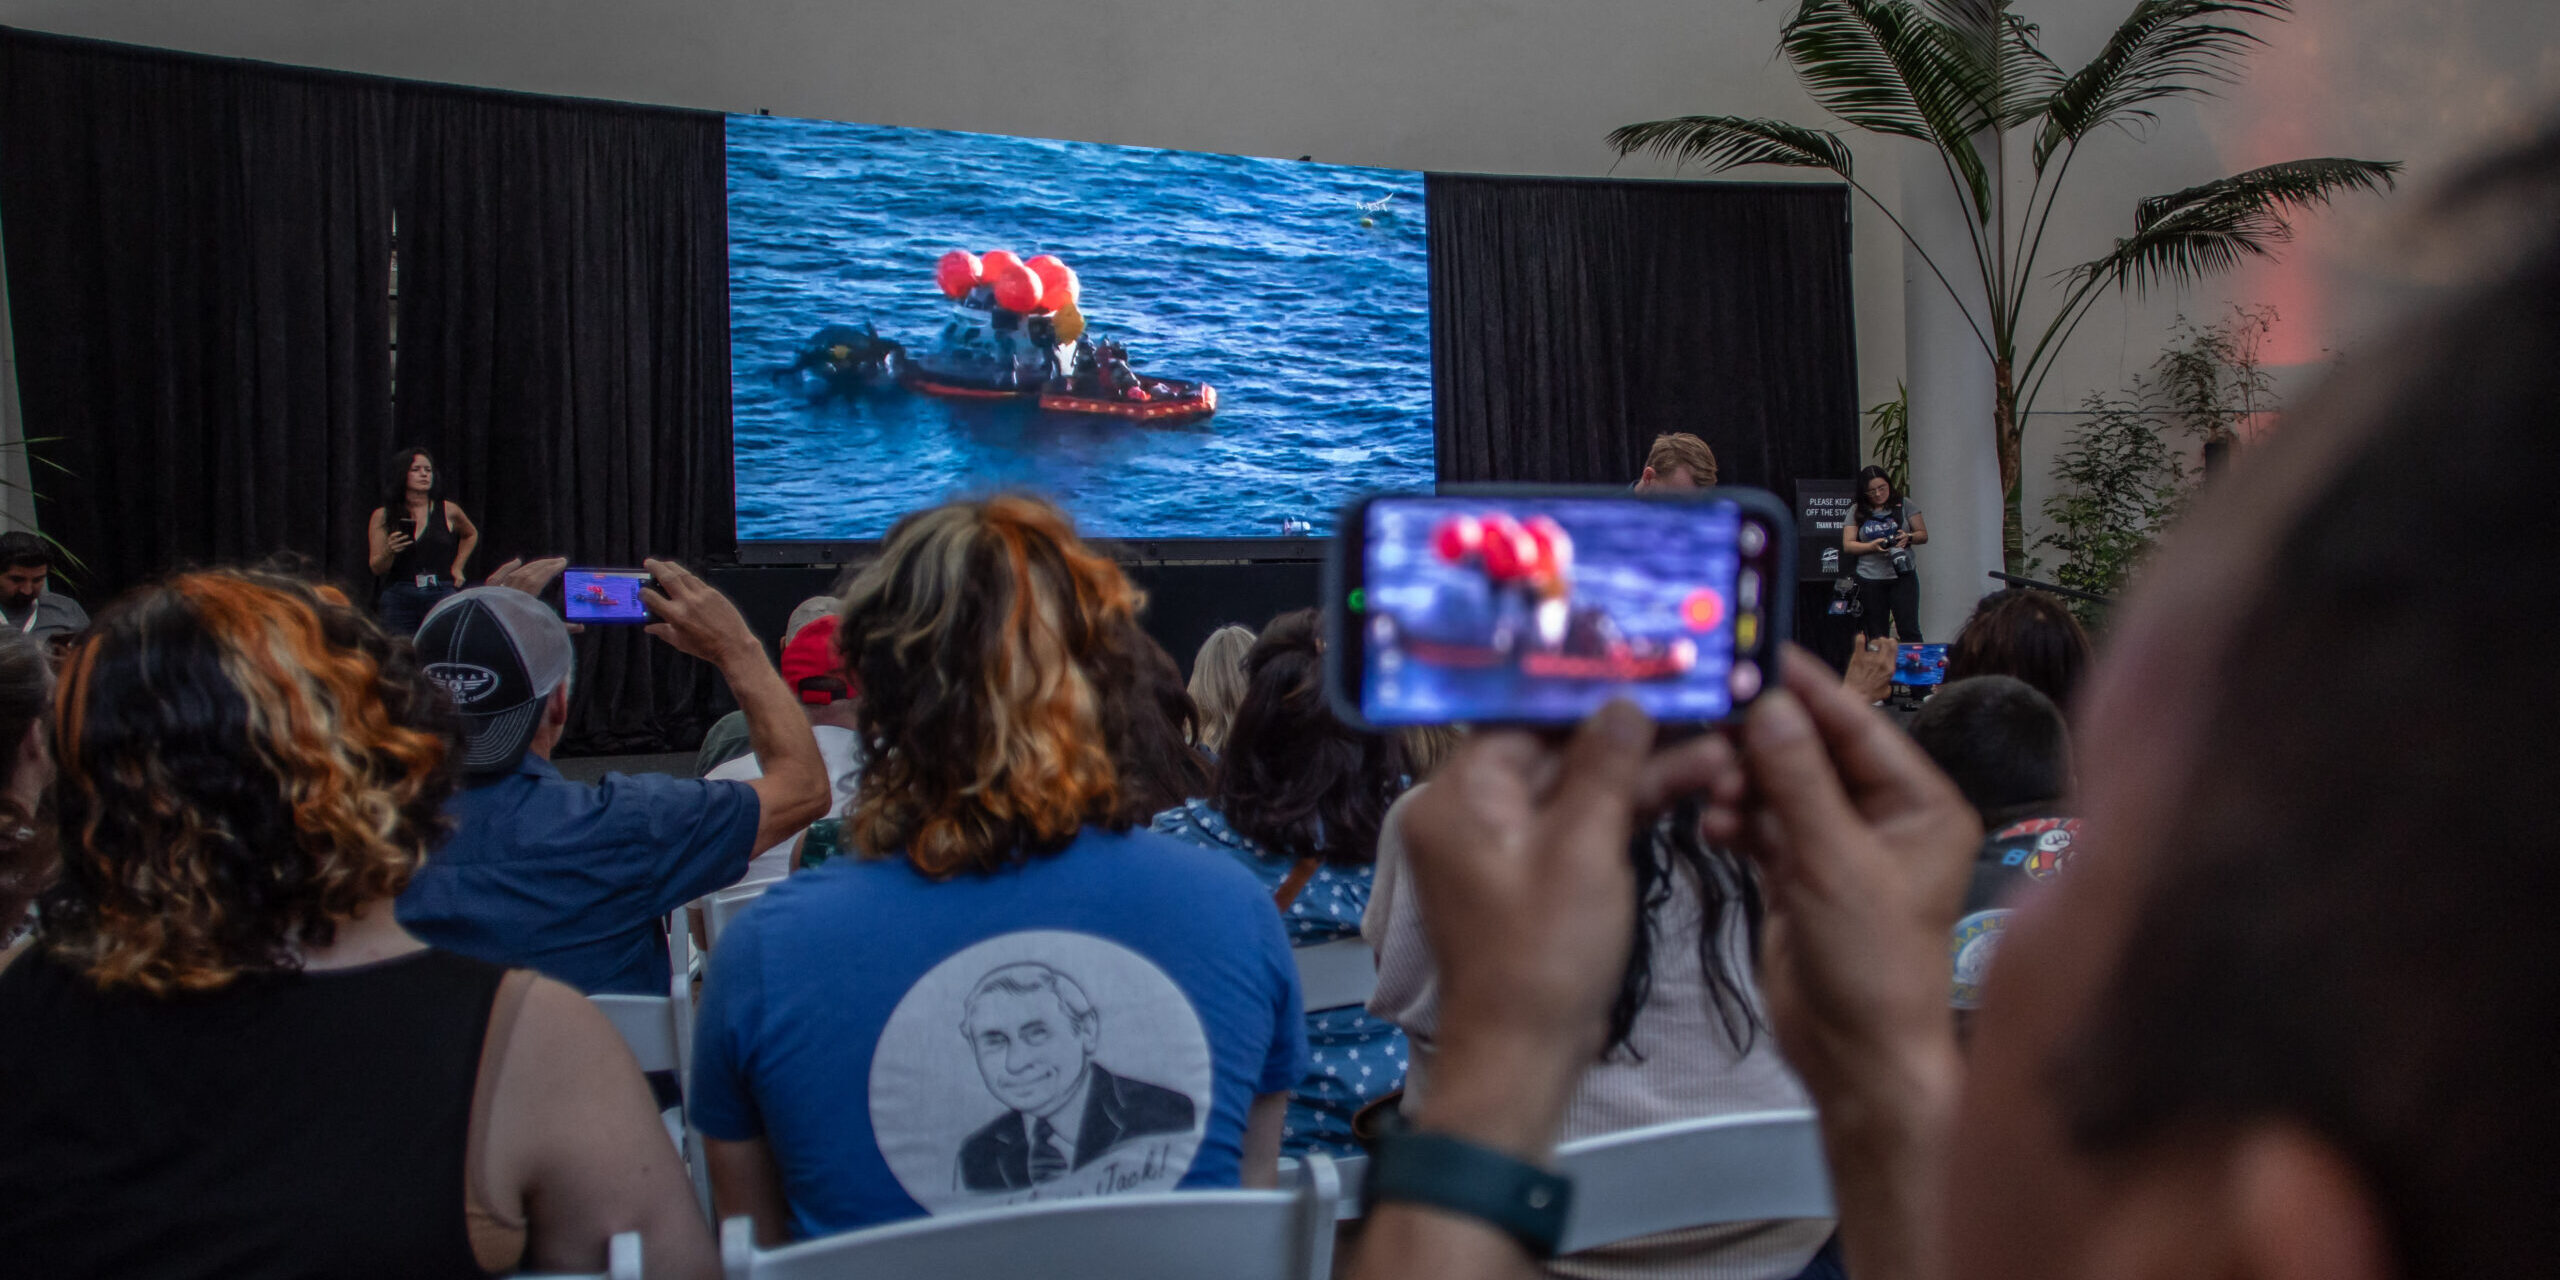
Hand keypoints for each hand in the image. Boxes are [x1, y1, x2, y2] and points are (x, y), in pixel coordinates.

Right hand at [384, 530, 412, 553]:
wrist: (385, 553)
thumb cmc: (390, 545)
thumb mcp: (391, 540)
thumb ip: (395, 537)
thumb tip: (401, 533)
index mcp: (389, 540)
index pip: (392, 536)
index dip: (396, 534)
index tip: (401, 532)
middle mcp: (389, 543)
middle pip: (397, 540)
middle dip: (402, 538)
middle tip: (408, 535)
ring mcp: (391, 548)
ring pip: (400, 545)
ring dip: (406, 543)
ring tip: (412, 541)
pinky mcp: (393, 552)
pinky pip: (399, 550)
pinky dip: (403, 548)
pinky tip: (406, 547)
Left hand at [483, 557, 583, 632]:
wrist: (492, 646)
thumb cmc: (520, 639)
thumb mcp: (543, 634)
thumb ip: (562, 629)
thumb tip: (581, 627)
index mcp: (524, 601)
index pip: (538, 579)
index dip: (551, 569)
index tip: (563, 562)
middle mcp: (510, 593)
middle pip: (529, 574)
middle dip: (545, 565)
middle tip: (558, 560)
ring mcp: (498, 593)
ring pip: (516, 574)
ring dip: (532, 566)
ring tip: (545, 562)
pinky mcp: (488, 594)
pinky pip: (498, 577)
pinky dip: (507, 568)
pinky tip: (517, 561)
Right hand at [640, 558, 760, 667]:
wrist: (733, 645)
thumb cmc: (705, 647)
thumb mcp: (680, 642)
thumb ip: (663, 632)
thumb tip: (648, 628)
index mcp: (675, 616)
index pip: (653, 598)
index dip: (644, 593)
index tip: (641, 592)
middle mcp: (687, 601)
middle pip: (667, 578)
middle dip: (655, 567)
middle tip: (648, 562)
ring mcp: (701, 595)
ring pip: (683, 574)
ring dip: (670, 566)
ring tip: (662, 563)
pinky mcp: (713, 592)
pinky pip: (696, 580)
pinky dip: (686, 575)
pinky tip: (681, 574)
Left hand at [1399, 703, 1744, 1156]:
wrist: (1524, 1055)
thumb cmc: (1543, 959)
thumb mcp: (1584, 850)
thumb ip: (1605, 767)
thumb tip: (1626, 704)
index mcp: (1458, 796)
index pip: (1524, 715)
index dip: (1590, 691)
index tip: (1648, 668)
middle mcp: (1468, 811)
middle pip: (1554, 747)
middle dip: (1630, 732)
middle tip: (1696, 704)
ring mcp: (1501, 844)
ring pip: (1575, 786)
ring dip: (1640, 771)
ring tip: (1717, 748)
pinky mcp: (1532, 874)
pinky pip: (1578, 823)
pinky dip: (1625, 809)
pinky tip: (1690, 782)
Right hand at [1701, 649, 1976, 1103]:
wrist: (1857, 1058)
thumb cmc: (1876, 968)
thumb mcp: (1834, 863)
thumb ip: (1798, 780)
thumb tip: (1768, 704)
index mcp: (1920, 804)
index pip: (1858, 726)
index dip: (1806, 688)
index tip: (1756, 650)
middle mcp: (1883, 819)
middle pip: (1812, 751)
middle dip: (1763, 742)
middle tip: (1713, 720)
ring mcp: (1838, 847)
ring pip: (1780, 787)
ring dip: (1743, 784)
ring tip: (1716, 794)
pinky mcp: (1799, 876)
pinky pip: (1761, 826)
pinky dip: (1736, 820)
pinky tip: (1714, 825)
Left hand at [1844, 634, 1894, 703]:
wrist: (1856, 695)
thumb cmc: (1869, 694)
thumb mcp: (1886, 691)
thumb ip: (1888, 683)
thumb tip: (1887, 682)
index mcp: (1889, 668)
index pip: (1895, 649)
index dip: (1893, 643)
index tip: (1891, 643)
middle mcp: (1881, 661)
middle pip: (1886, 642)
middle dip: (1884, 640)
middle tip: (1881, 642)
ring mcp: (1870, 658)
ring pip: (1875, 642)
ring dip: (1874, 641)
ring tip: (1871, 645)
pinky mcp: (1858, 657)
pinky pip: (1860, 643)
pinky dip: (1860, 639)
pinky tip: (1861, 638)